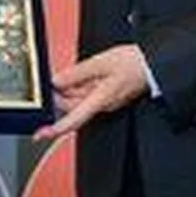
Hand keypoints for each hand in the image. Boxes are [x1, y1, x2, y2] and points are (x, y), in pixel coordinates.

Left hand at [33, 44, 148, 141]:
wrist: (154, 64)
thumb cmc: (134, 64)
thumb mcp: (101, 62)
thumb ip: (77, 73)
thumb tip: (58, 81)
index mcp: (100, 100)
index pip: (74, 120)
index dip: (56, 129)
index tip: (42, 133)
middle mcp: (102, 104)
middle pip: (72, 107)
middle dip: (59, 96)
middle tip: (50, 82)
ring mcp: (105, 100)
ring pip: (78, 99)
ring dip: (69, 88)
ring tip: (67, 73)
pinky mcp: (107, 93)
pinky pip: (87, 93)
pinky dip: (79, 84)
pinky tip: (79, 74)